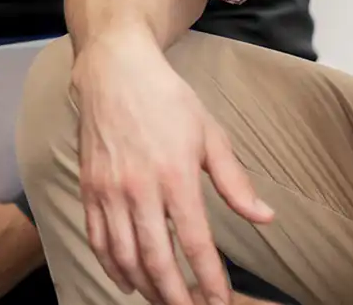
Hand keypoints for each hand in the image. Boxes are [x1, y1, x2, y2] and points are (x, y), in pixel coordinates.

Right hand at [71, 31, 273, 304]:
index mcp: (175, 176)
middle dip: (175, 295)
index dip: (209, 279)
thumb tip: (264, 217)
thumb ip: (235, 182)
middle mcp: (138, 188)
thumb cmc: (166, 99)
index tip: (220, 301)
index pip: (195, 242)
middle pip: (155, 258)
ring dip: (144, 285)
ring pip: (123, 255)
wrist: (113, 70)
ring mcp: (108, 189)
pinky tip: (127, 280)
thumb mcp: (210, 134)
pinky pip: (97, 238)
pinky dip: (111, 265)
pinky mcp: (88, 187)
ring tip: (162, 300)